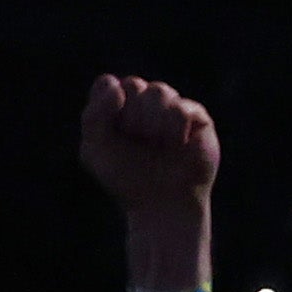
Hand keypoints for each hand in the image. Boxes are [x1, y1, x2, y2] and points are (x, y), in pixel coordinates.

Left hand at [78, 73, 221, 220]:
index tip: (112, 133)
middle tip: (138, 143)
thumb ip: (93, 116)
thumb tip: (117, 86)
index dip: (108, 107)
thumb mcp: (96, 152)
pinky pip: (181, 109)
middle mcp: (145, 101)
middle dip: (131, 119)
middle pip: (133, 85)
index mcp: (118, 106)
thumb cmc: (128, 180)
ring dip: (153, 125)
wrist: (161, 206)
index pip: (108, 85)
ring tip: (158, 146)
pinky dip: (174, 132)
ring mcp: (172, 106)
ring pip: (158, 91)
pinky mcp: (197, 117)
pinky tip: (178, 146)